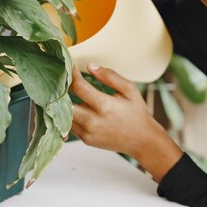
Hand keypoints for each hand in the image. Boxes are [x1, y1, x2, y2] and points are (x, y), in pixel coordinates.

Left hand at [70, 63, 182, 181]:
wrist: (142, 141)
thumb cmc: (137, 112)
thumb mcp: (129, 89)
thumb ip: (109, 76)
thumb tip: (90, 66)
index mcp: (105, 106)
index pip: (79, 87)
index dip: (72, 74)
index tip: (70, 65)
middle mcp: (93, 121)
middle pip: (65, 103)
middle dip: (63, 90)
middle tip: (65, 79)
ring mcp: (88, 133)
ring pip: (65, 115)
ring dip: (65, 103)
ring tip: (68, 91)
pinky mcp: (86, 140)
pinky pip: (70, 125)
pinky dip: (70, 115)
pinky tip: (76, 106)